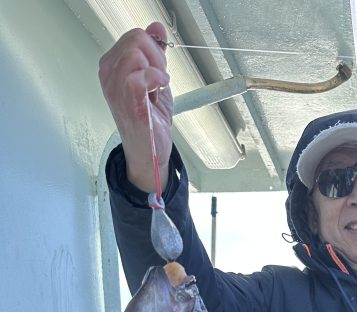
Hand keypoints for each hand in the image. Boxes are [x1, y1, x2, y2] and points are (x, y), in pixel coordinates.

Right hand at [98, 22, 173, 192]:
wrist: (149, 153)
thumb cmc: (148, 121)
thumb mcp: (155, 80)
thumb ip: (155, 52)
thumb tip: (156, 28)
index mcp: (113, 67)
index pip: (133, 36)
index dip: (153, 48)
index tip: (159, 69)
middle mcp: (110, 74)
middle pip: (135, 38)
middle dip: (157, 55)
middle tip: (161, 78)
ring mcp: (116, 87)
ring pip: (136, 51)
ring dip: (157, 67)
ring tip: (158, 86)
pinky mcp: (128, 100)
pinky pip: (140, 74)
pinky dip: (156, 78)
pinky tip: (158, 90)